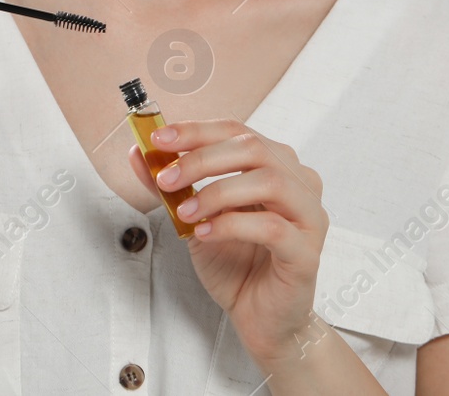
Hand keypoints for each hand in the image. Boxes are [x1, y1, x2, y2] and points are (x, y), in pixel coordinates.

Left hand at [127, 120, 328, 363]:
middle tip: (166, 179)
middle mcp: (299, 183)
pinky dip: (232, 226)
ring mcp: (309, 216)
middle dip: (201, 159)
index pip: (236, 131)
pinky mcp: (307, 252)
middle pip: (253, 148)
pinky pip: (273, 228)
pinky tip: (205, 233)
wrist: (260, 318)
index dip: (196, 131)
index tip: (158, 139)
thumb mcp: (194, 217)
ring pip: (268, 182)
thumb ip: (172, 185)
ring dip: (216, 192)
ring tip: (184, 213)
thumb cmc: (236, 263)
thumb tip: (139, 152)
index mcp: (276, 165)